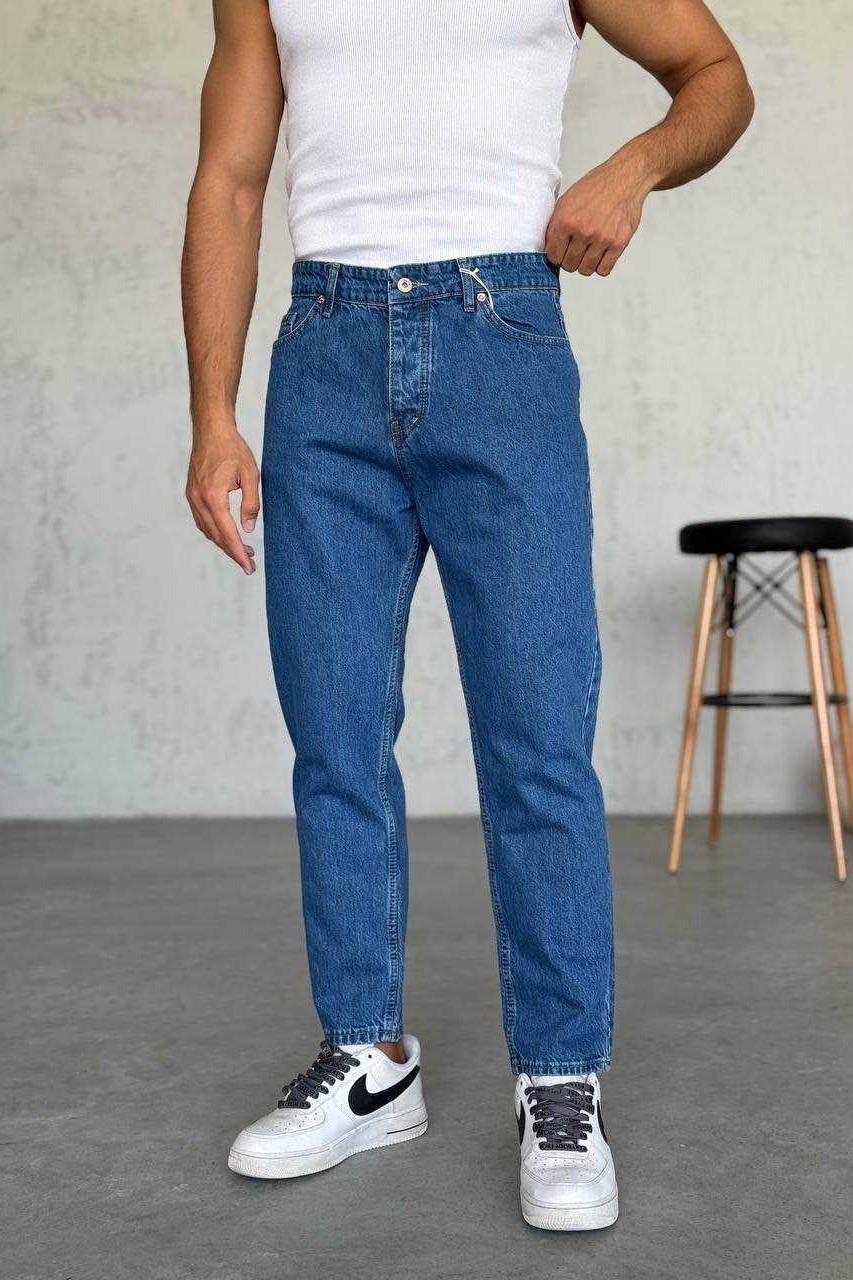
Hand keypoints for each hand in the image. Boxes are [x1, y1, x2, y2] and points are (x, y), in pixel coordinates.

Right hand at [186, 419, 259, 574]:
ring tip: (242, 550)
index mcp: (214, 497)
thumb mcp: (251, 475)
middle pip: (216, 536)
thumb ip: (251, 503)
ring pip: (207, 530)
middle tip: (249, 563)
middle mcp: (199, 500)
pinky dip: (214, 531)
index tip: (248, 568)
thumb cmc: (233, 449)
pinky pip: (201, 520)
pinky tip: (226, 533)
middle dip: (232, 552)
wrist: (211, 430)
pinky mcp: (191, 494)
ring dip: (223, 542)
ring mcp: (192, 497)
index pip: (227, 533)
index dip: (238, 553)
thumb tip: (249, 529)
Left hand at [544, 154, 647, 276]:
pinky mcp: (618, 243)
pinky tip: (601, 254)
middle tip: (577, 250)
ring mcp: (601, 238)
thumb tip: (549, 248)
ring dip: (586, 264)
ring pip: (585, 270)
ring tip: (589, 251)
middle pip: (569, 265)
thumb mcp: (566, 201)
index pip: (553, 256)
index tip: (561, 251)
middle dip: (570, 260)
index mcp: (565, 220)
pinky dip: (601, 265)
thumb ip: (556, 225)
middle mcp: (582, 231)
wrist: (624, 179)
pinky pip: (604, 270)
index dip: (556, 255)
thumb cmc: (595, 188)